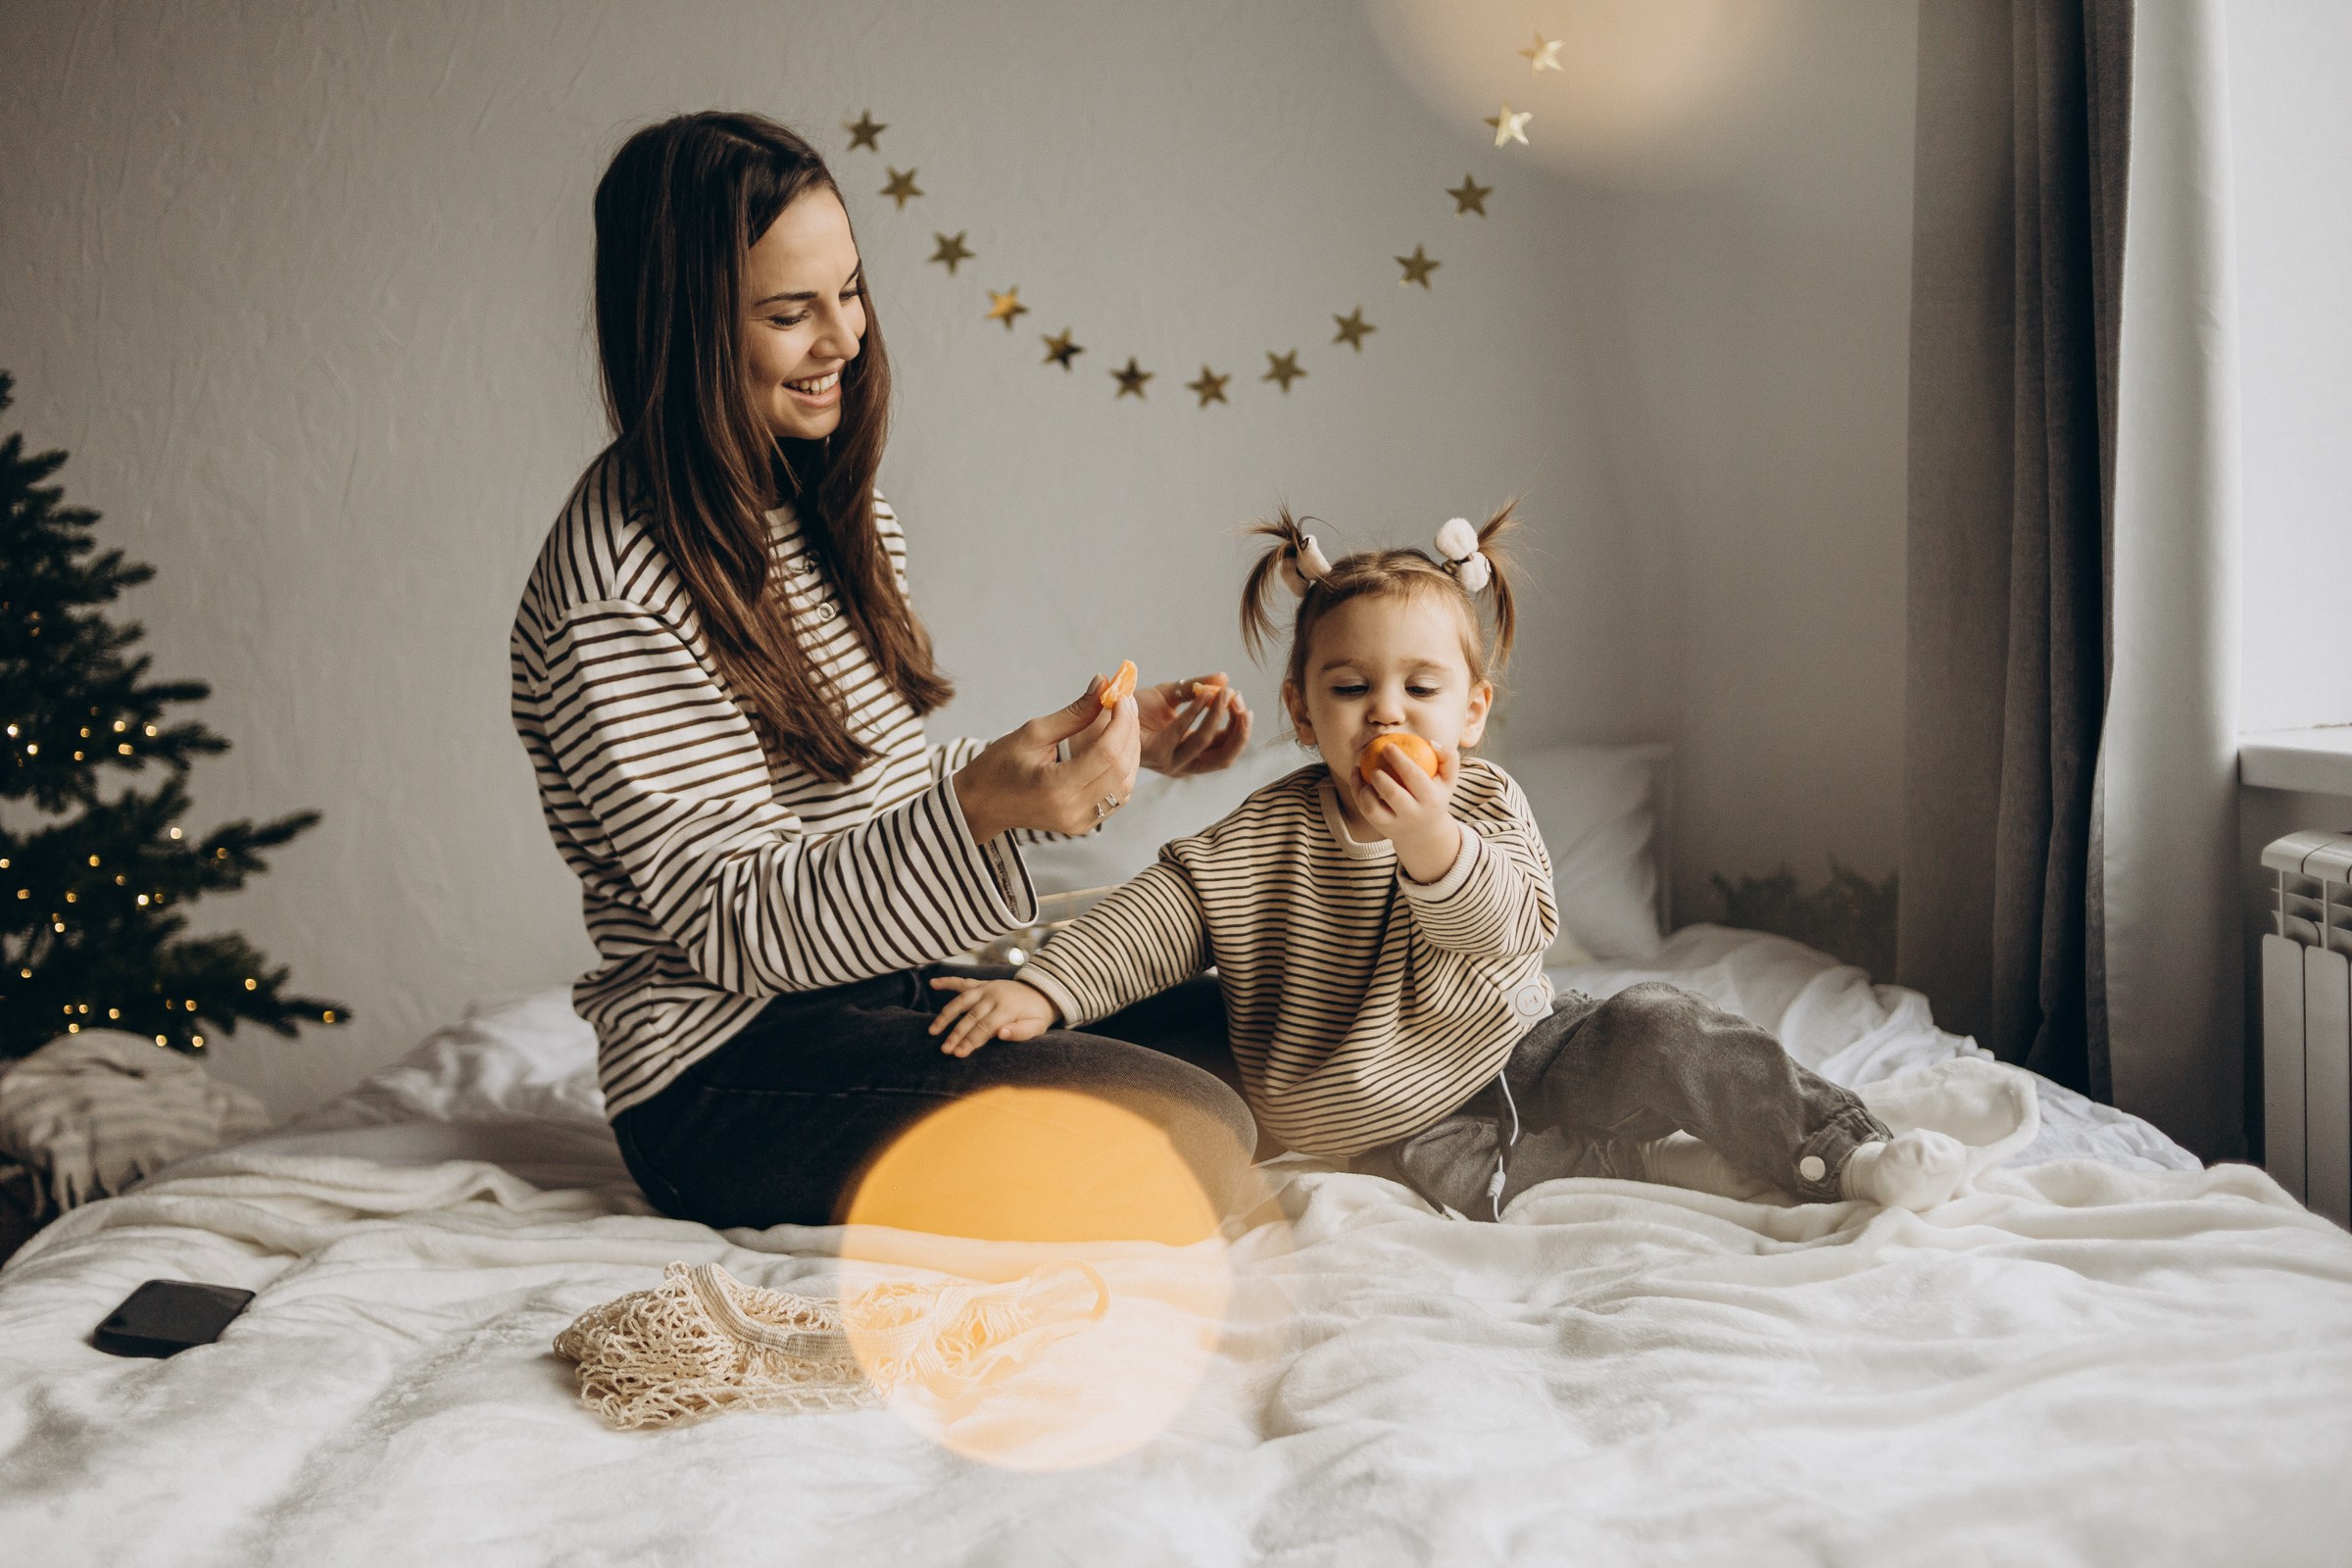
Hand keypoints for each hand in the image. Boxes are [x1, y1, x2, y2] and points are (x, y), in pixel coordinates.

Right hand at [928, 976, 1058, 1056]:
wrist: (1042, 991)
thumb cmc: (1037, 1015)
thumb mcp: (1037, 1026)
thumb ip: (1021, 1031)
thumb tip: (1001, 1034)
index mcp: (1007, 1008)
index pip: (985, 1027)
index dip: (971, 1041)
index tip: (958, 1053)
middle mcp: (994, 995)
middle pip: (971, 1017)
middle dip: (956, 1034)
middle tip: (944, 1049)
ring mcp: (987, 988)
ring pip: (962, 1000)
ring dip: (946, 1015)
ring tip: (933, 1030)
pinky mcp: (983, 984)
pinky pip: (963, 982)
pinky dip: (948, 982)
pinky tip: (933, 983)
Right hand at [954, 677, 1141, 841]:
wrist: (980, 805)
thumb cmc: (998, 768)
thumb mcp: (1032, 733)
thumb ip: (1074, 713)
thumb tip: (1102, 684)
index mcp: (1057, 788)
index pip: (1107, 753)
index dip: (1121, 721)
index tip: (1120, 696)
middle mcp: (1073, 811)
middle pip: (1121, 769)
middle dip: (1129, 731)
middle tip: (1125, 703)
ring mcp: (1080, 822)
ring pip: (1125, 785)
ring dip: (1129, 750)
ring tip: (1121, 721)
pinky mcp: (1084, 825)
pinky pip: (1116, 797)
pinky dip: (1122, 769)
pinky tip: (1115, 746)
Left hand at [1138, 673, 1252, 776]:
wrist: (1101, 711)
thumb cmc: (1135, 705)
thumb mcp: (1173, 694)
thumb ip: (1198, 687)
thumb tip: (1225, 676)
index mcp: (1191, 754)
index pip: (1226, 748)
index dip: (1239, 726)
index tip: (1239, 697)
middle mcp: (1184, 764)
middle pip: (1224, 757)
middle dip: (1239, 729)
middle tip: (1239, 699)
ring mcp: (1169, 762)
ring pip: (1207, 745)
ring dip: (1221, 718)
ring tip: (1226, 693)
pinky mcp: (1154, 753)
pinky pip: (1183, 733)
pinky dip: (1197, 713)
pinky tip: (1206, 694)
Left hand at [1352, 741, 1464, 883]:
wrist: (1424, 832)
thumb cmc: (1434, 795)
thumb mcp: (1448, 779)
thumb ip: (1448, 757)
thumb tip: (1430, 742)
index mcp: (1431, 800)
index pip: (1414, 776)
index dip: (1399, 759)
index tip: (1388, 746)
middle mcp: (1413, 814)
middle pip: (1393, 794)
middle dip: (1380, 776)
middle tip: (1375, 760)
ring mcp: (1394, 823)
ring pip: (1372, 808)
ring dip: (1365, 788)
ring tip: (1369, 772)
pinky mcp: (1380, 827)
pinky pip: (1363, 809)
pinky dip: (1356, 790)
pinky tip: (1356, 773)